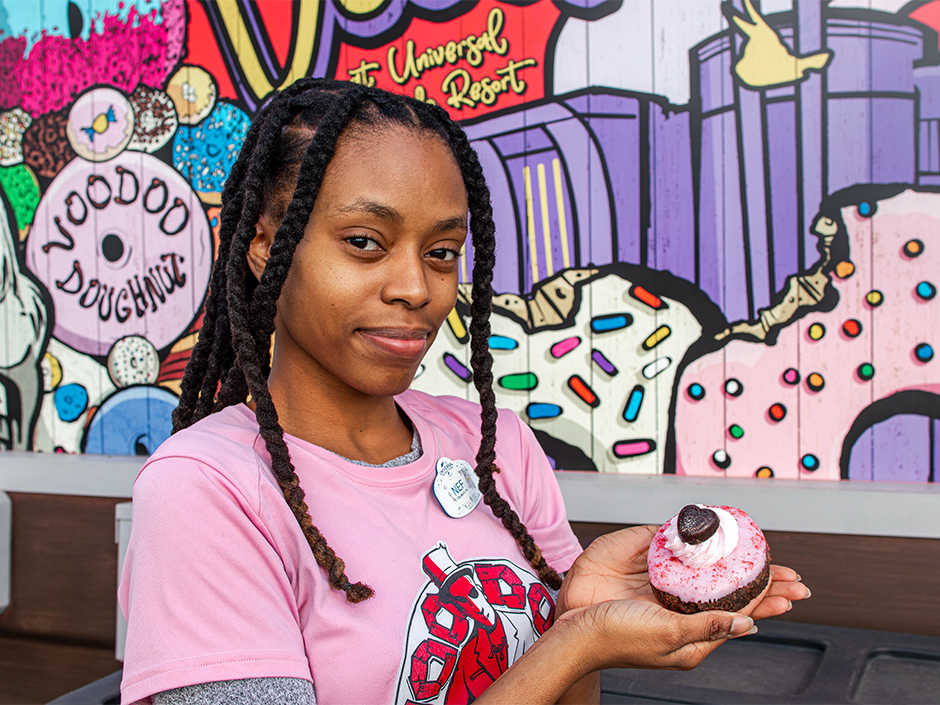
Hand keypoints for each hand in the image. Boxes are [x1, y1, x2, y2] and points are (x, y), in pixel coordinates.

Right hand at [555, 525, 809, 671]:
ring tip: (761, 548)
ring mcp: (662, 578)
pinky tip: (714, 528)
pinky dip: (696, 535)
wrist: (573, 623)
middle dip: (762, 580)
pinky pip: (675, 543)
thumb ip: (709, 627)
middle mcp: (680, 602)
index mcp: (691, 630)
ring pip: (706, 563)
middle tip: (793, 573)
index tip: (793, 590)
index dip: (767, 600)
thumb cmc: (617, 639)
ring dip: (734, 555)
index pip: (739, 612)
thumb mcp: (670, 636)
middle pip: (730, 587)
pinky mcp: (644, 555)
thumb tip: (750, 624)